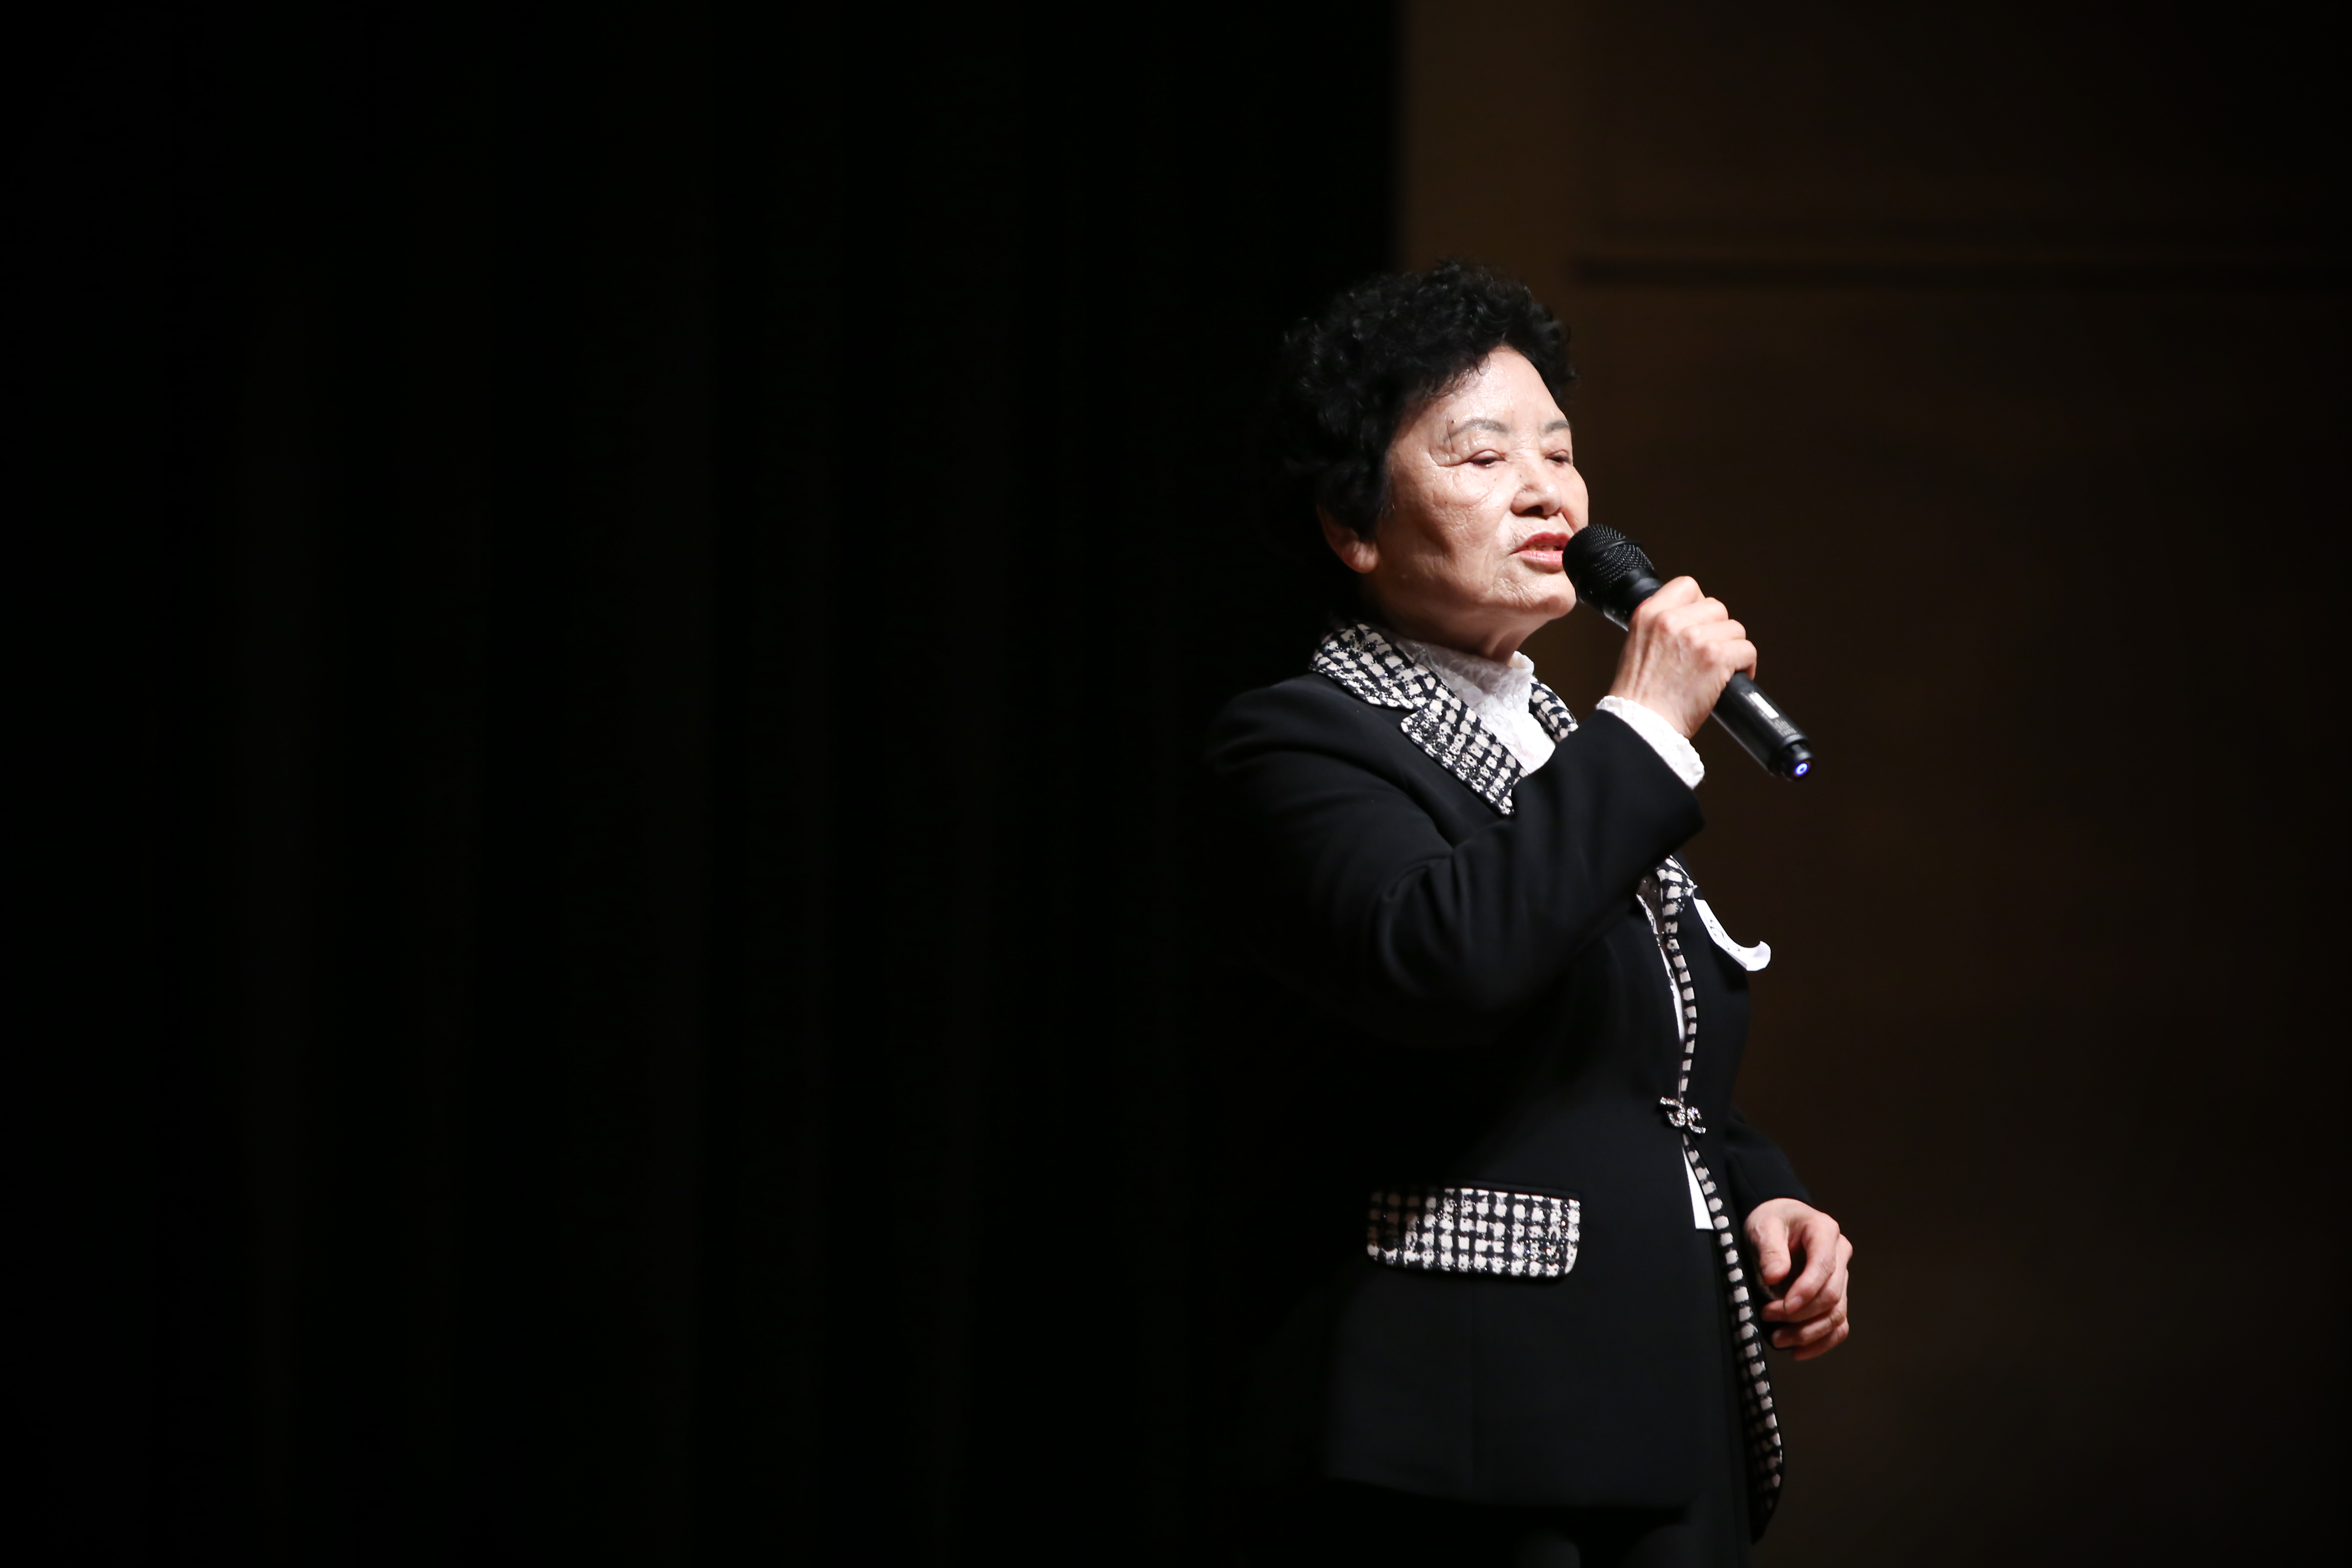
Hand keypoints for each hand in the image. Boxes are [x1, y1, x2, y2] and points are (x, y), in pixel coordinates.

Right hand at [1604, 577, 1755, 738]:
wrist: (1640, 725)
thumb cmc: (1638, 697)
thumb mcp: (1637, 646)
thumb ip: (1660, 627)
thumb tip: (1689, 623)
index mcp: (1649, 614)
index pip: (1687, 586)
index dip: (1699, 605)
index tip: (1699, 624)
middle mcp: (1671, 620)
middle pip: (1716, 608)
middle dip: (1717, 631)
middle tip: (1709, 653)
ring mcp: (1695, 638)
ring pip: (1735, 629)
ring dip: (1732, 649)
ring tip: (1720, 668)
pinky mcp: (1715, 658)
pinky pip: (1746, 650)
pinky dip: (1745, 666)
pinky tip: (1732, 678)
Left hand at [1744, 1198, 1852, 1360]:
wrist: (1778, 1220)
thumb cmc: (1771, 1220)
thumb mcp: (1763, 1226)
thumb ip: (1770, 1250)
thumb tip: (1775, 1277)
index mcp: (1824, 1232)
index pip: (1824, 1267)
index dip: (1805, 1291)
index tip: (1781, 1307)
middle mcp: (1840, 1254)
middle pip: (1831, 1295)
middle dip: (1800, 1314)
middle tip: (1767, 1316)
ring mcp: (1841, 1276)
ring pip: (1837, 1314)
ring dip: (1809, 1333)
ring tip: (1778, 1339)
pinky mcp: (1836, 1295)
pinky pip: (1839, 1325)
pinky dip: (1822, 1341)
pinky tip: (1799, 1351)